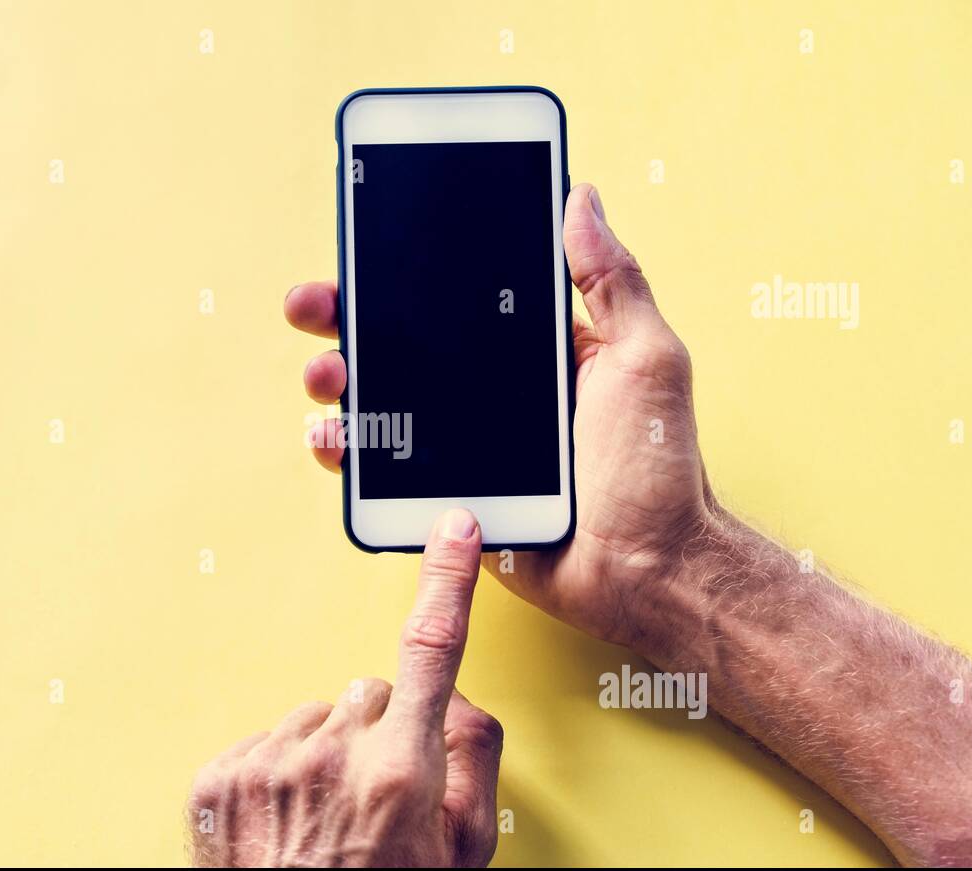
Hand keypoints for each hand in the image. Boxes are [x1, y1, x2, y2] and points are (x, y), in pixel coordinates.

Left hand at [186, 509, 502, 866]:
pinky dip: (278, 768)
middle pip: (369, 692)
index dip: (448, 583)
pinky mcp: (219, 776)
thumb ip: (474, 761)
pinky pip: (264, 739)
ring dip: (326, 751)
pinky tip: (288, 819)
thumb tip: (457, 702)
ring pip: (315, 716)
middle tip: (378, 794)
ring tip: (326, 816)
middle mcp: (330, 756)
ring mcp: (267, 763)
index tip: (456, 533)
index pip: (432, 649)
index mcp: (400, 770)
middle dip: (382, 729)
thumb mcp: (462, 853)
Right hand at [285, 184, 712, 645]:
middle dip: (347, 318)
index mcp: (533, 353)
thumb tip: (583, 200)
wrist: (647, 569)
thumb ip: (611, 282)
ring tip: (324, 372)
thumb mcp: (645, 358)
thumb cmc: (658, 467)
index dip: (408, 275)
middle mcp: (491, 394)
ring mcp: (464, 446)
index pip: (458, 300)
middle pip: (403, 345)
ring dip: (337, 379)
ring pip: (383, 403)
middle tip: (313, 303)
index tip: (366, 248)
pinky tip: (331, 436)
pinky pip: (385, 470)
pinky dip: (347, 451)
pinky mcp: (448, 495)